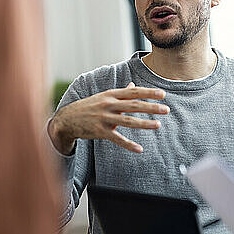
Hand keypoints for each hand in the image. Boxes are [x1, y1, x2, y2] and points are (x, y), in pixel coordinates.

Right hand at [48, 82, 168, 153]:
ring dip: (144, 123)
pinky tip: (139, 149)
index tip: (162, 94)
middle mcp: (109, 104)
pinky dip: (129, 144)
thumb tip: (133, 85)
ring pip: (128, 121)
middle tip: (166, 109)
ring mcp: (104, 118)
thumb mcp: (104, 96)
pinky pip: (117, 139)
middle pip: (133, 105)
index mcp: (111, 94)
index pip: (133, 92)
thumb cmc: (89, 106)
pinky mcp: (100, 131)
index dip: (148, 93)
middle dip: (151, 107)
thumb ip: (120, 93)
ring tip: (158, 125)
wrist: (67, 119)